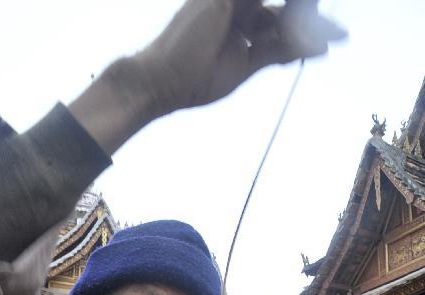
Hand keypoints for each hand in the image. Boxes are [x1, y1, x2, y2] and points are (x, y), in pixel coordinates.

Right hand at [70, 1, 345, 154]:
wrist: (159, 82)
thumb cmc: (193, 80)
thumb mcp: (244, 66)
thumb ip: (276, 51)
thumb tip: (313, 47)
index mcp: (236, 19)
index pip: (278, 17)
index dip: (304, 27)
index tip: (332, 39)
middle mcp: (234, 4)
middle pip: (281, 9)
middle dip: (308, 19)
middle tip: (340, 36)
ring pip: (275, 8)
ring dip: (300, 17)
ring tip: (331, 34)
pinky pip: (264, 6)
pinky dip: (287, 17)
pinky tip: (306, 24)